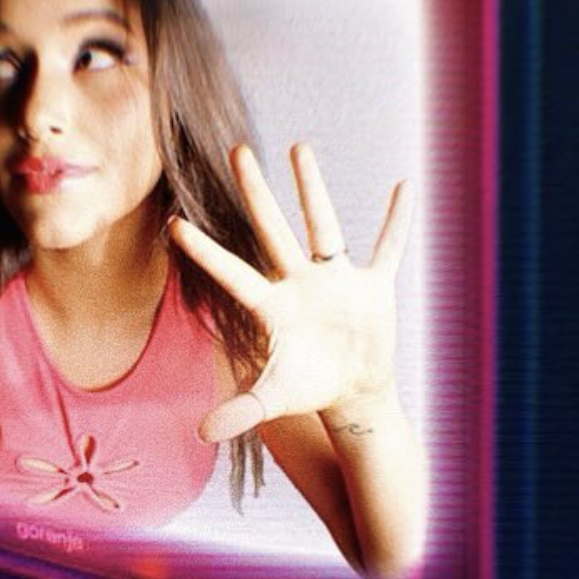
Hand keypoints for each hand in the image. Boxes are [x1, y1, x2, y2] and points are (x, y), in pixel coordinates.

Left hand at [169, 142, 413, 442]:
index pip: (232, 273)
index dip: (205, 252)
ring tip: (299, 146)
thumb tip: (200, 433)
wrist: (352, 392)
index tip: (174, 224)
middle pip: (272, 230)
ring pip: (323, 224)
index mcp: (272, 307)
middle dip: (255, 191)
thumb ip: (239, 411)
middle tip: (236, 149)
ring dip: (312, 187)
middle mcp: (298, 283)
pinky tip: (404, 188)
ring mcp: (335, 280)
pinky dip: (397, 221)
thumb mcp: (272, 400)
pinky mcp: (371, 286)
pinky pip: (387, 246)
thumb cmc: (307, 390)